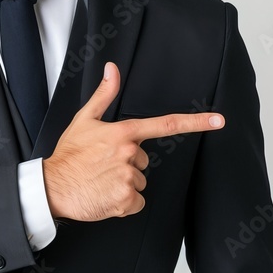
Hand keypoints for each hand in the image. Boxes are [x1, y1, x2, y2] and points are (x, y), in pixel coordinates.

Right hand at [43, 61, 223, 220]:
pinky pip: (137, 202)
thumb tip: (113, 69)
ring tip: (100, 180)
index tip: (219, 120)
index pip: (166, 125)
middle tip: (102, 165)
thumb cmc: (68, 154)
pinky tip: (104, 195)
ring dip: (124, 184)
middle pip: (143, 161)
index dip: (196, 122)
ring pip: (140, 182)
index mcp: (124, 133)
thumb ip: (104, 94)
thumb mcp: (83, 120)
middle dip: (128, 164)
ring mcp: (129, 178)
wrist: (53, 187)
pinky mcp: (126, 200)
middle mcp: (130, 154)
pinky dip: (123, 203)